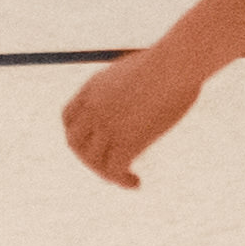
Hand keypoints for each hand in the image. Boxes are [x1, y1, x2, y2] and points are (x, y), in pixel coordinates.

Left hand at [59, 44, 205, 187]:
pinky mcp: (125, 141)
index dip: (78, 134)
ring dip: (106, 173)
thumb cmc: (171, 62)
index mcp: (93, 87)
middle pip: (74, 141)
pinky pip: (114, 170)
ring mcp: (106, 126)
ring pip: (93, 160)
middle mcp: (93, 108)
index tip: (93, 143)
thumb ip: (134, 84)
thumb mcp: (144, 68)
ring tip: (125, 178)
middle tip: (106, 165)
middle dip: (86, 157)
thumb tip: (142, 93)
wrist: (174, 65)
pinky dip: (122, 180)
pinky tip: (135, 183)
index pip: (69, 117)